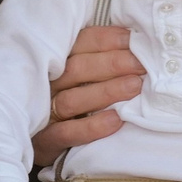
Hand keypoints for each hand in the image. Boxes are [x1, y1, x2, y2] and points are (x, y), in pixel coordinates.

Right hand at [29, 24, 144, 168]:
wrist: (38, 140)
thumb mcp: (79, 73)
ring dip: (106, 92)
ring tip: (134, 87)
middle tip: (142, 65)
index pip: (82, 42)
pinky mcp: (44, 141)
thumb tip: (138, 42)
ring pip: (72, 99)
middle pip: (77, 68)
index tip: (137, 40)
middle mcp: (47, 83)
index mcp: (57, 60)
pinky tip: (116, 121)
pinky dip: (91, 127)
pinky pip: (66, 133)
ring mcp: (43, 112)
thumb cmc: (71, 98)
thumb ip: (101, 57)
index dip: (110, 40)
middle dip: (113, 64)